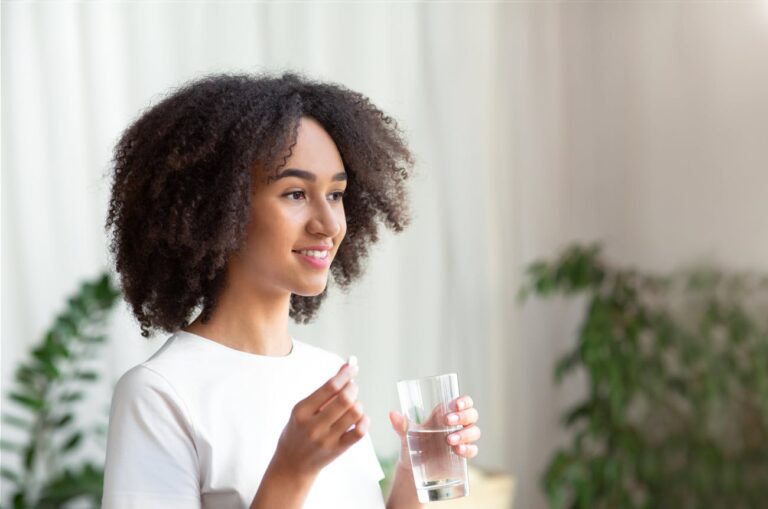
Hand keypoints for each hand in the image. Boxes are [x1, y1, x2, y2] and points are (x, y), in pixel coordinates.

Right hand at [273, 362, 368, 477]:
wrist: (292, 464)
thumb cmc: (299, 430)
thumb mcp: (305, 408)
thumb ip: (326, 388)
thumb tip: (345, 367)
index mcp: (302, 411)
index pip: (330, 387)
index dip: (345, 374)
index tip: (353, 367)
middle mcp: (313, 426)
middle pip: (344, 399)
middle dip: (353, 388)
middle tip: (352, 387)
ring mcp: (326, 439)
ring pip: (354, 413)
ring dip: (358, 404)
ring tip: (353, 404)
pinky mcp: (337, 450)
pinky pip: (359, 432)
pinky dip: (364, 420)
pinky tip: (360, 418)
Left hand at [388, 395, 480, 468]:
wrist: (413, 466)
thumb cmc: (412, 443)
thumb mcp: (406, 433)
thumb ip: (401, 424)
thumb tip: (392, 414)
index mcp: (446, 414)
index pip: (464, 403)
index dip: (464, 402)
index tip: (455, 405)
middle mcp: (457, 425)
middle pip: (471, 415)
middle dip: (463, 417)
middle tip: (447, 422)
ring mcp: (461, 440)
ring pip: (474, 432)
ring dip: (465, 434)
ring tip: (449, 440)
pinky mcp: (462, 455)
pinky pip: (473, 450)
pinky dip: (468, 449)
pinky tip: (458, 451)